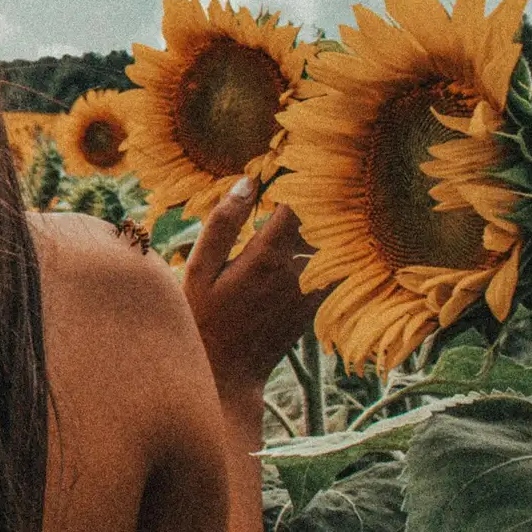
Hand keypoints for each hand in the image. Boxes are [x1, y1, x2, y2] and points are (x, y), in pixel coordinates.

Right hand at [182, 178, 326, 397]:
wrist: (227, 375)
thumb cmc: (202, 318)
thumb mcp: (199, 269)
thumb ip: (223, 224)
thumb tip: (247, 181)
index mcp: (267, 254)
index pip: (299, 201)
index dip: (301, 175)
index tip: (295, 156)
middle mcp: (298, 271)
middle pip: (322, 219)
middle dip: (317, 195)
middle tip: (313, 171)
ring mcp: (311, 291)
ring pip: (331, 243)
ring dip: (324, 222)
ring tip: (319, 200)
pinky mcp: (315, 306)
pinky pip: (332, 268)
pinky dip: (327, 250)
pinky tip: (314, 240)